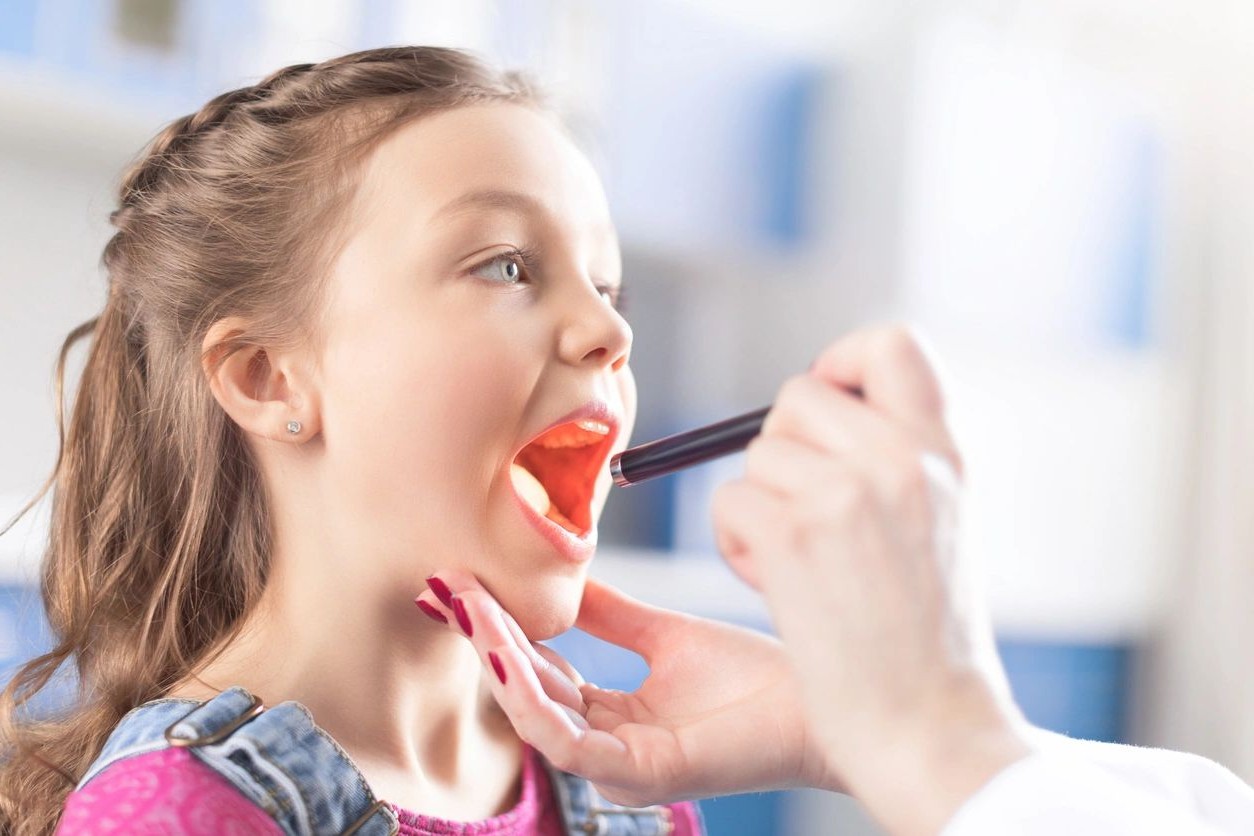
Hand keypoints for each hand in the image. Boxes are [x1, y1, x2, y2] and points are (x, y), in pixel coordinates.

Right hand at [413, 570, 835, 806]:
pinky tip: (510, 652)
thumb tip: (563, 579)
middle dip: (487, 639)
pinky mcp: (645, 774)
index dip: (501, 631)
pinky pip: (569, 742)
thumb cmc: (754, 678)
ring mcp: (624, 768)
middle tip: (454, 587)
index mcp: (613, 721)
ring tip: (474, 608)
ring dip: (499, 661)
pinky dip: (532, 698)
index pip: (539, 676)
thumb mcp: (666, 635)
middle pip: (528, 695)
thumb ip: (610, 615)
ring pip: (537, 717)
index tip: (469, 582)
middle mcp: (610, 750)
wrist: (817, 701)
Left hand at [711, 325, 1032, 834]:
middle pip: (796, 395)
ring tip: (804, 567)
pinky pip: (729, 503)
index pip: (891, 343)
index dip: (842, 361)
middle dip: (782, 451)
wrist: (930, 726)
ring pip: (754, 455)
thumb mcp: (942, 521)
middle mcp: (900, 458)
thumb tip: (814, 409)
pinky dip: (738, 547)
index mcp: (943, 451)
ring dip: (759, 509)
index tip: (827, 410)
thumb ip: (893, 457)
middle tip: (806, 516)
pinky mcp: (796, 537)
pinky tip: (780, 587)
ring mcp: (847, 494)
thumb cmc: (928, 640)